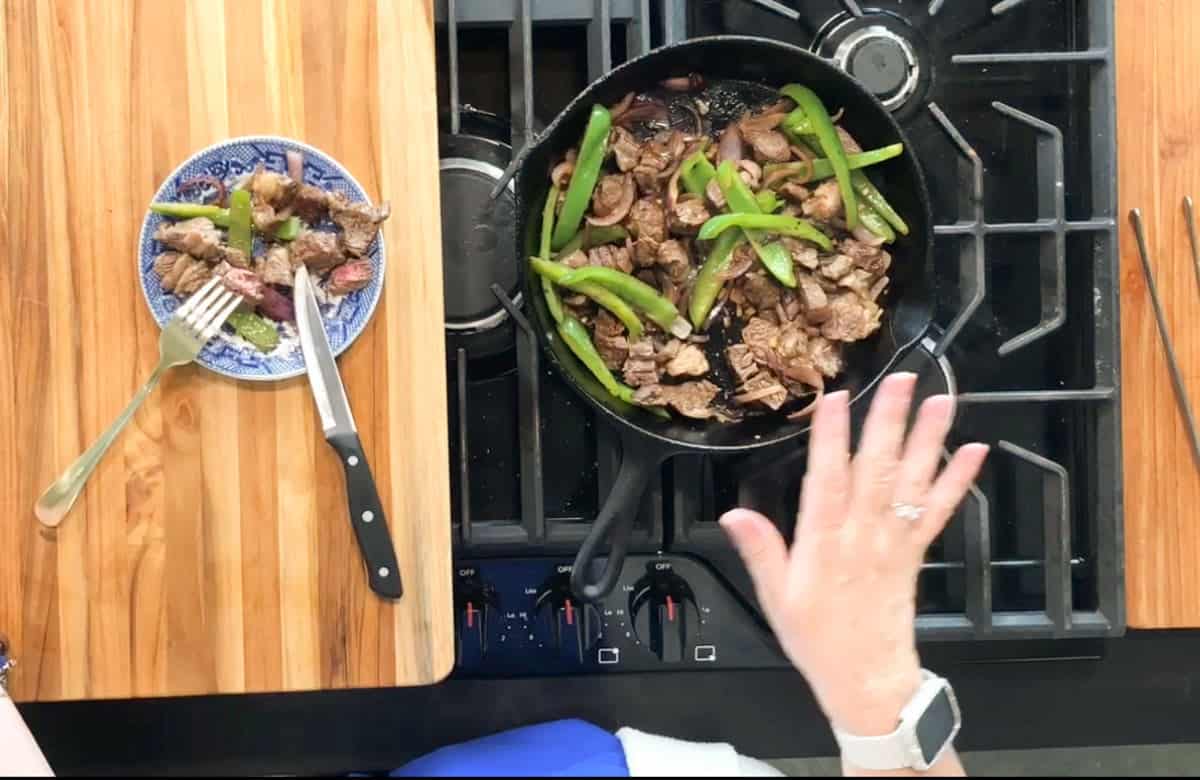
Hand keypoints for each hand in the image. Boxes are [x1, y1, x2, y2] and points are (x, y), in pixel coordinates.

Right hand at [720, 373, 987, 737]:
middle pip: (877, 469)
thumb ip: (761, 552)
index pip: (826, 480)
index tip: (834, 400)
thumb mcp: (776, 599)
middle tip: (900, 379)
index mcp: (825, 543)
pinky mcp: (915, 551)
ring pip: (912, 482)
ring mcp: (894, 541)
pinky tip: (974, 453)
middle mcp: (864, 534)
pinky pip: (939, 511)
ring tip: (941, 401)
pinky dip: (957, 481)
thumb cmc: (817, 638)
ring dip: (928, 439)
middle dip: (888, 421)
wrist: (866, 680)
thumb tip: (734, 515)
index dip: (829, 439)